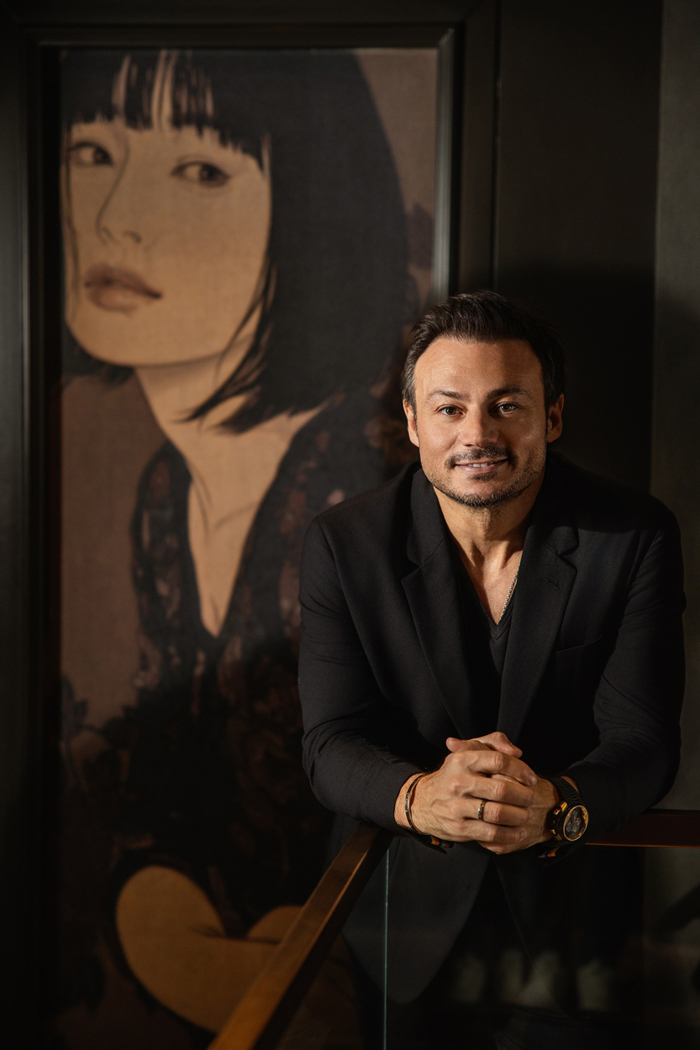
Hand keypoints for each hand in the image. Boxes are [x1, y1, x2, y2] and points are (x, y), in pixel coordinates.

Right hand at [394, 732, 538, 853]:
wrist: (422, 801)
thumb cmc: (453, 775)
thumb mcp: (467, 751)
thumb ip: (494, 743)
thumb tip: (516, 752)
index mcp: (463, 760)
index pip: (498, 761)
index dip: (520, 770)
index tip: (531, 779)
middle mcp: (459, 782)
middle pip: (501, 790)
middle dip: (523, 796)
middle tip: (531, 799)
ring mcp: (457, 806)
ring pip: (498, 813)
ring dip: (519, 816)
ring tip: (526, 815)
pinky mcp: (459, 828)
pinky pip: (491, 834)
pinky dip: (509, 835)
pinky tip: (518, 832)